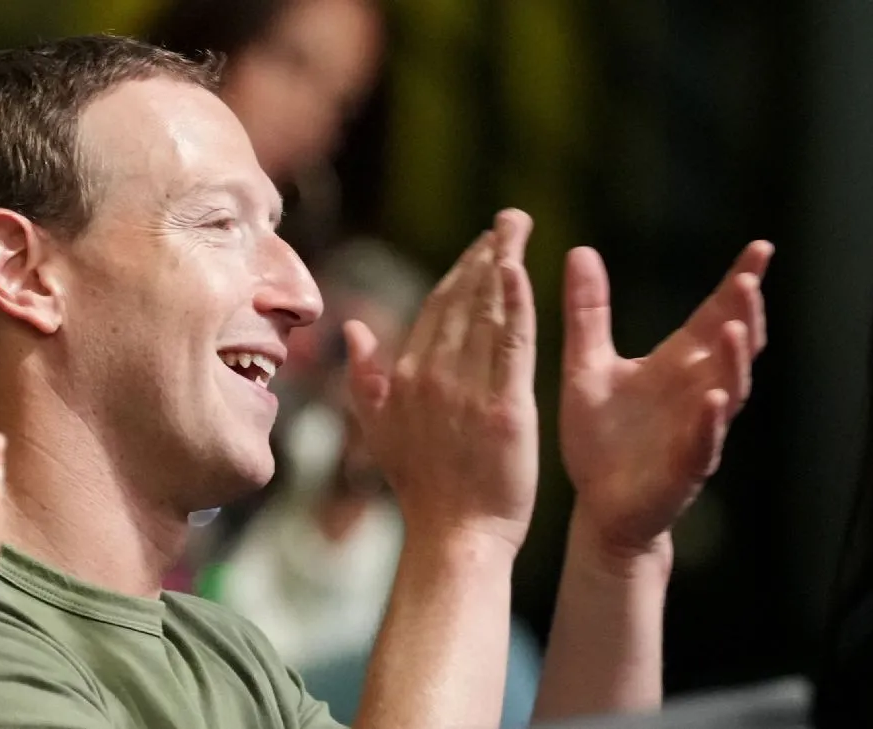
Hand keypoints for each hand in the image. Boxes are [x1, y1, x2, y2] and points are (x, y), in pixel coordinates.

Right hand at [345, 209, 538, 548]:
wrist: (454, 537)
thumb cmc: (422, 489)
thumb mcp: (380, 431)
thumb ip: (365, 377)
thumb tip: (351, 328)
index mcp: (406, 377)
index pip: (435, 308)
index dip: (460, 271)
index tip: (483, 243)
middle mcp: (432, 376)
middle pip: (461, 299)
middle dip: (486, 253)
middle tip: (511, 218)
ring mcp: (467, 390)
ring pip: (486, 313)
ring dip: (502, 264)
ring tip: (519, 229)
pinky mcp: (505, 407)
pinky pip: (511, 344)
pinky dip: (515, 304)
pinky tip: (521, 271)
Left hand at [560, 241, 772, 553]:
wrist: (598, 506)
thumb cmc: (600, 437)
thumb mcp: (586, 365)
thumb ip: (587, 313)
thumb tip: (580, 251)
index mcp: (677, 364)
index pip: (716, 315)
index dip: (739, 283)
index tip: (761, 247)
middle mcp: (697, 391)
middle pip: (733, 347)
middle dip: (745, 314)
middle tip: (750, 280)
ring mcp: (697, 429)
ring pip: (728, 391)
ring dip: (734, 362)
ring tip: (737, 329)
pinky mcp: (684, 467)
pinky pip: (703, 442)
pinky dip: (709, 420)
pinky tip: (712, 398)